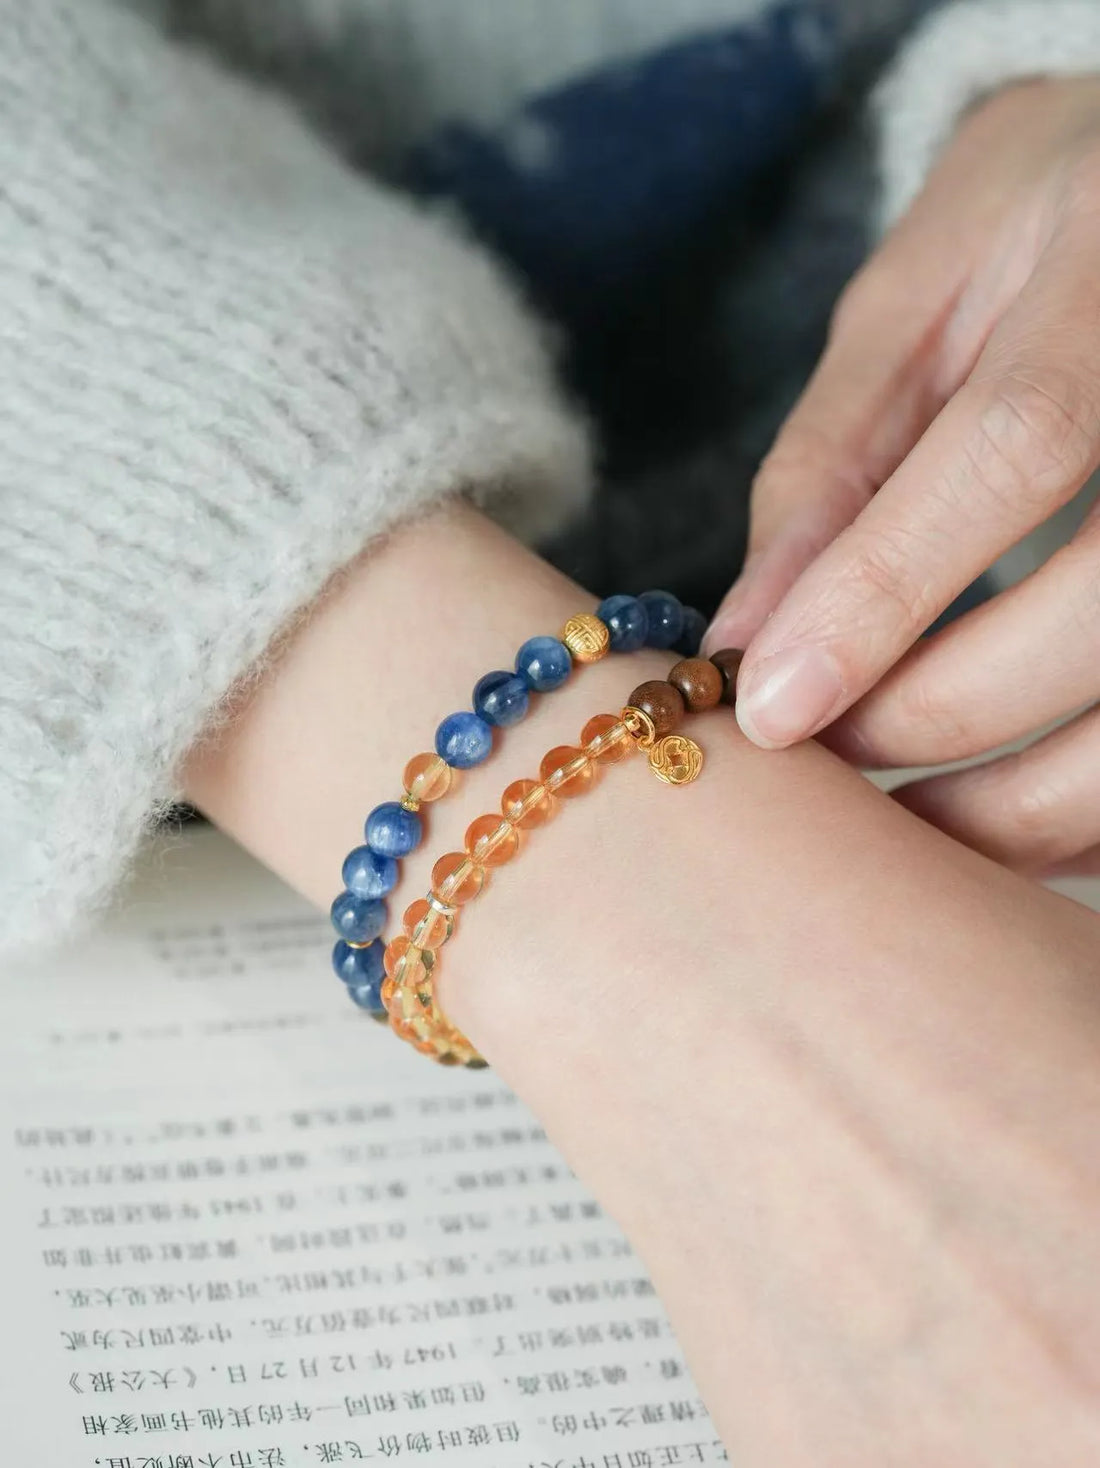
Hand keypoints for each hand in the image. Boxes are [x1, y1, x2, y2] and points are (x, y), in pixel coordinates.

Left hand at [704, 77, 1099, 875]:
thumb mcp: (917, 300)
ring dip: (1037, 801)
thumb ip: (835, 461)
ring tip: (918, 824)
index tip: (771, 712)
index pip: (1018, 444)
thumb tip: (748, 639)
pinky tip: (1019, 818)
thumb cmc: (1035, 228)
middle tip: (832, 763)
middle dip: (950, 712)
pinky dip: (1098, 806)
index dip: (887, 592)